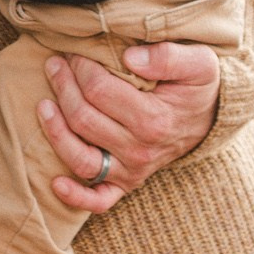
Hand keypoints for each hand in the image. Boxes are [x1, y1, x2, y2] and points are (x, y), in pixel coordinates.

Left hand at [35, 41, 220, 213]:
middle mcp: (140, 150)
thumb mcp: (198, 62)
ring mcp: (131, 170)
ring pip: (81, 159)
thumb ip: (168, 56)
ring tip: (43, 104)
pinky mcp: (126, 184)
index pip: (99, 91)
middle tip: (56, 64)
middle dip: (63, 87)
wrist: (210, 118)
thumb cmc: (197, 87)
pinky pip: (98, 201)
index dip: (80, 68)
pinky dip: (75, 196)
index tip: (74, 52)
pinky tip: (55, 182)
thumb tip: (130, 58)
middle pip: (83, 119)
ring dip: (55, 131)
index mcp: (155, 119)